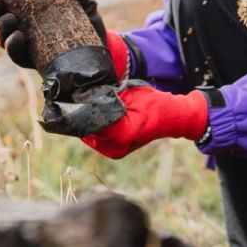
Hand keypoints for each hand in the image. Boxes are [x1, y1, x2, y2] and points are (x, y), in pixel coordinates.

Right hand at [0, 0, 127, 74]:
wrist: (100, 48)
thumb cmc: (84, 19)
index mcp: (25, 3)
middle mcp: (20, 21)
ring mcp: (24, 40)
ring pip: (2, 33)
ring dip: (0, 24)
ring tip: (8, 19)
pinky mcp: (32, 59)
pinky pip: (16, 54)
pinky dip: (13, 45)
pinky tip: (17, 37)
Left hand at [81, 85, 208, 158]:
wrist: (169, 118)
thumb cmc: (151, 103)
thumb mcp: (127, 94)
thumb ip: (104, 96)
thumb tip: (81, 95)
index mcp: (119, 134)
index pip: (89, 120)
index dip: (81, 106)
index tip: (78, 95)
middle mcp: (114, 147)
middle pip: (86, 127)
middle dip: (84, 113)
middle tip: (84, 97)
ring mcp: (113, 152)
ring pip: (89, 133)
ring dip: (90, 119)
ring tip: (96, 105)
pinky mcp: (113, 151)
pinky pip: (96, 137)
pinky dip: (96, 126)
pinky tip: (102, 114)